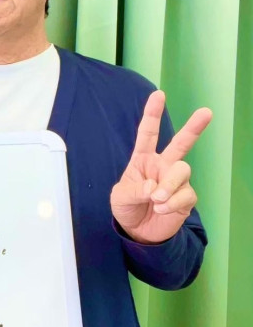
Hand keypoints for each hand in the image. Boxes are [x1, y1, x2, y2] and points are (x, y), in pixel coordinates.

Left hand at [110, 90, 211, 242]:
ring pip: (182, 171)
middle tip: (206, 112)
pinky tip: (162, 209)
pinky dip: (172, 203)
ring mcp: (175, 181)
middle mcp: (162, 166)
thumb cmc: (127, 207)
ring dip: (169, 185)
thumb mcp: (120, 197)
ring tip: (156, 199)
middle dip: (193, 128)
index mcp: (143, 160)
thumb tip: (153, 188)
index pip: (148, 133)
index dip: (152, 114)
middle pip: (181, 144)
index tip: (158, 95)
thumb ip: (134, 190)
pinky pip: (185, 194)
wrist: (138, 231)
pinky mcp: (185, 197)